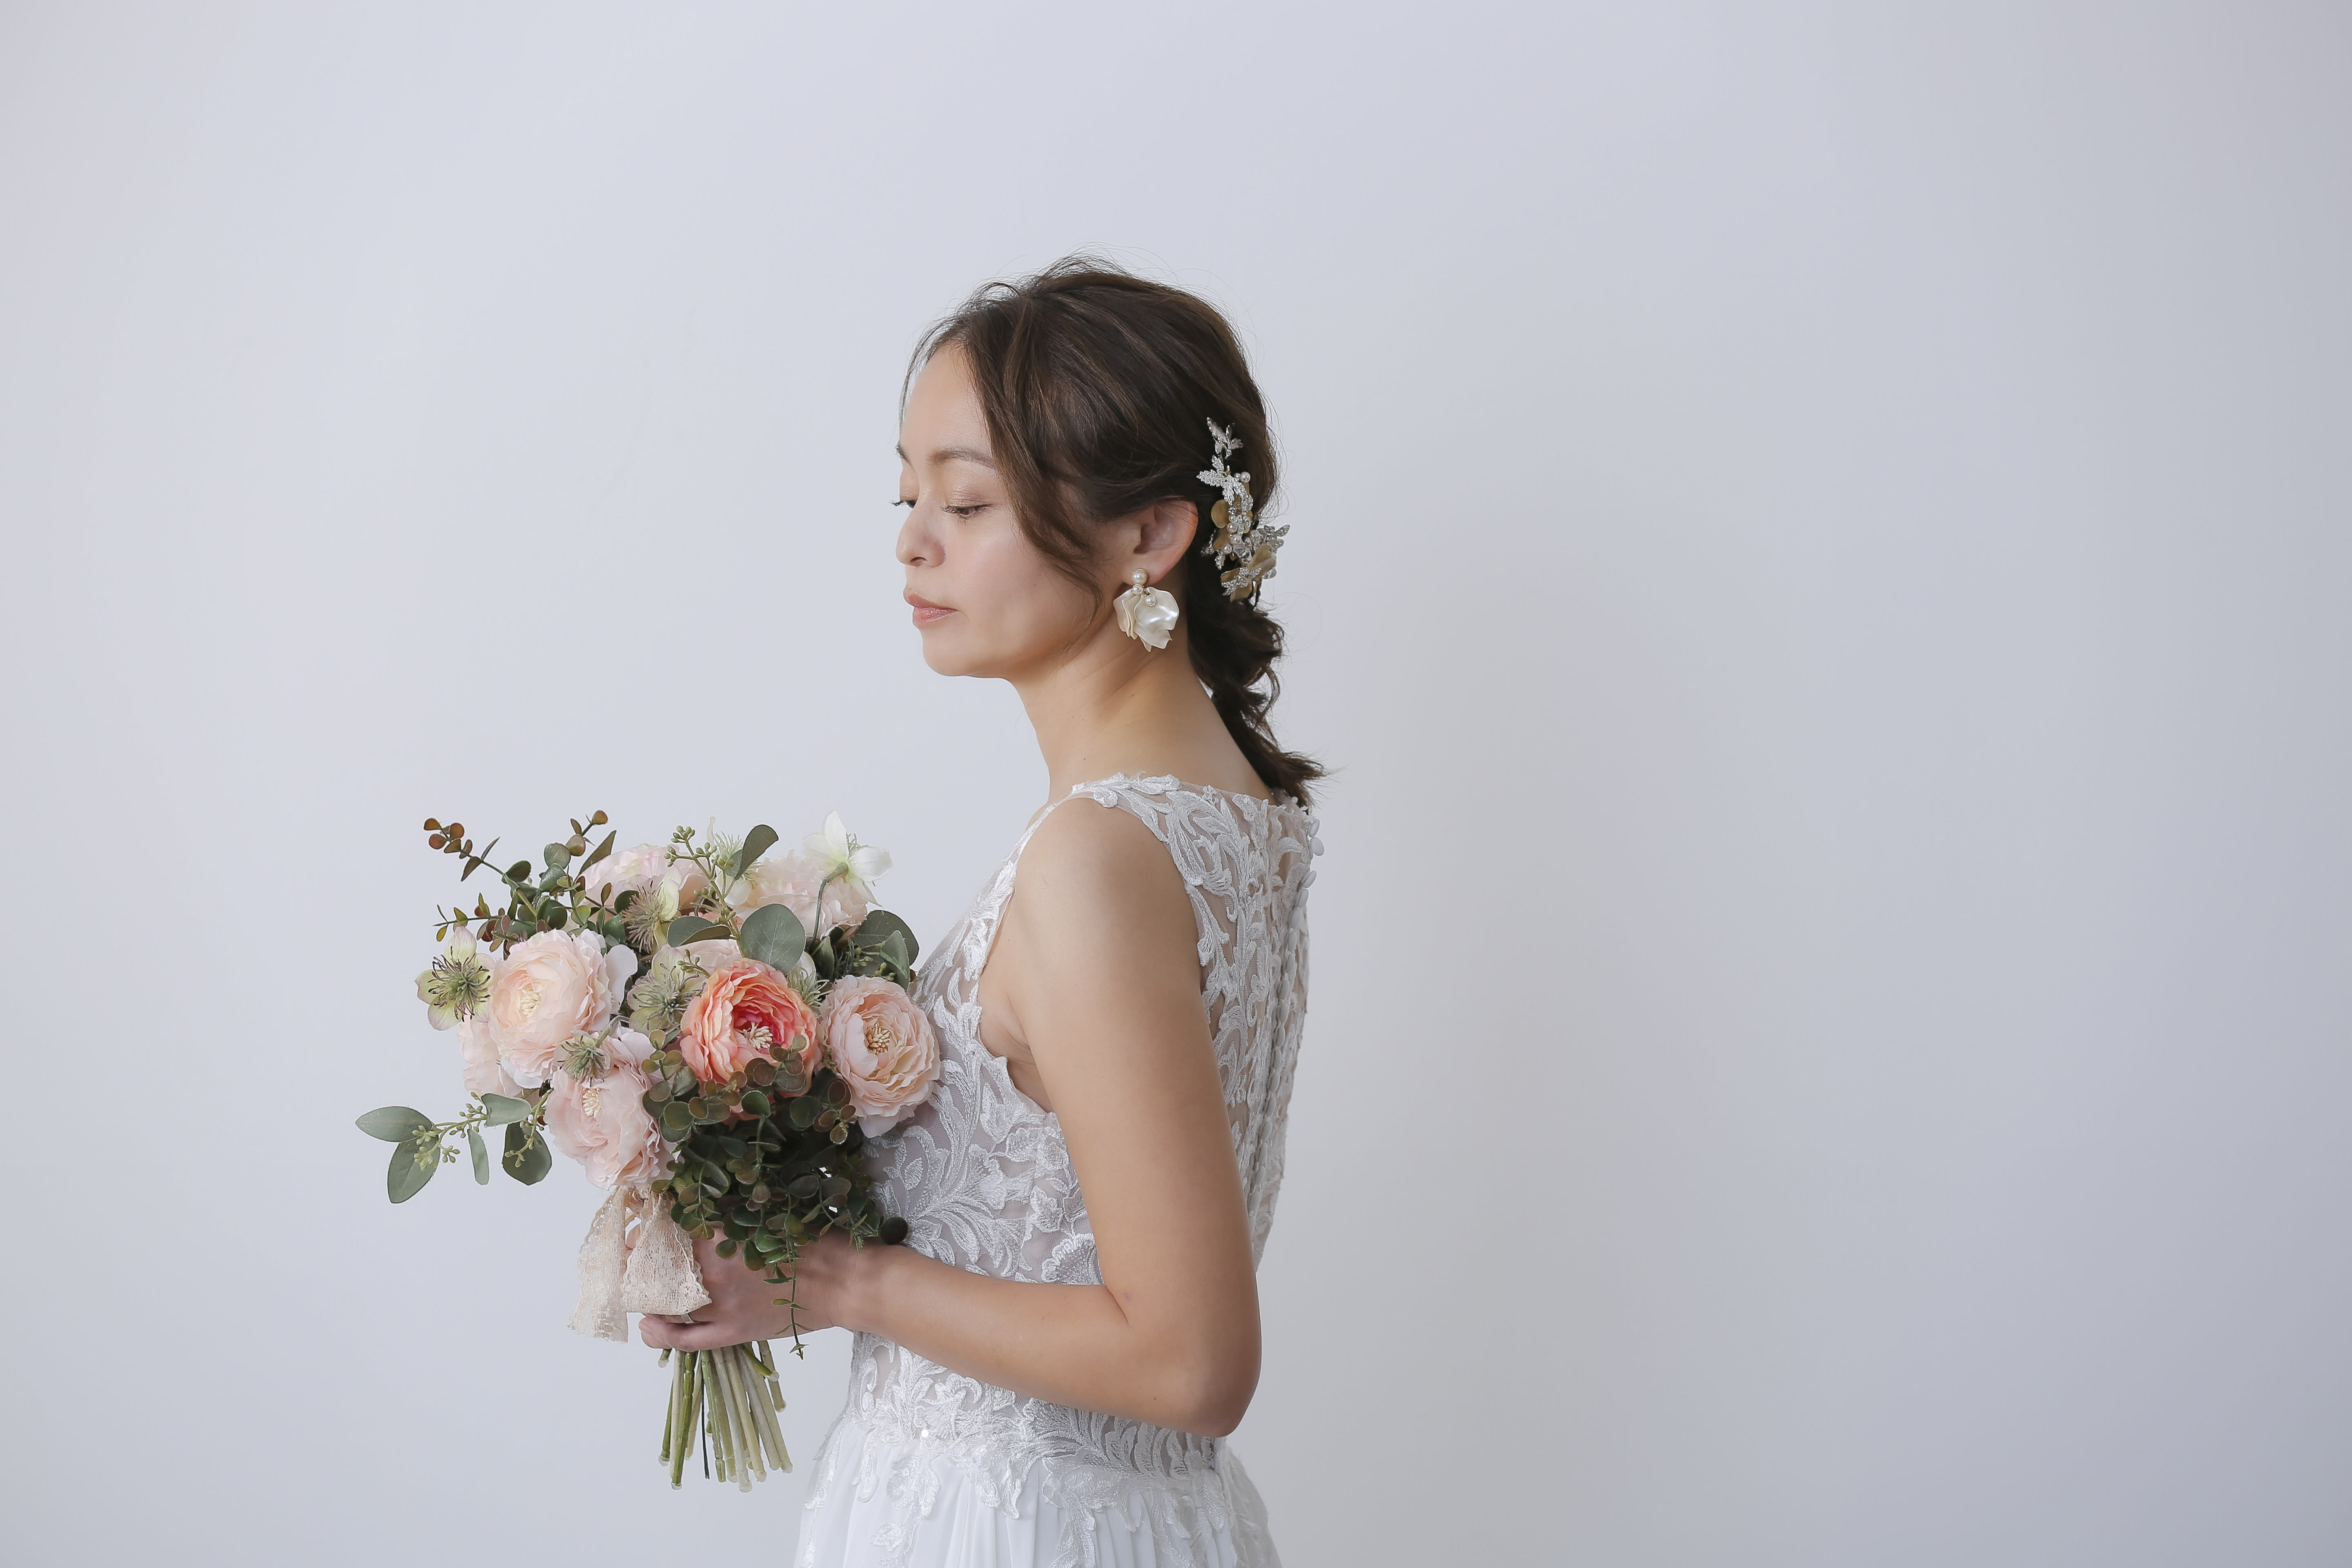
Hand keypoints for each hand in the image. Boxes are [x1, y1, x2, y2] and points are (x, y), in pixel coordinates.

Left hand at [637, 1228, 881, 1352]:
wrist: (846, 1282)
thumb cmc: (816, 1241)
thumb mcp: (771, 1209)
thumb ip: (731, 1205)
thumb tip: (697, 1195)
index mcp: (723, 1238)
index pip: (666, 1229)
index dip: (647, 1223)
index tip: (641, 1217)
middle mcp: (714, 1275)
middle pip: (656, 1267)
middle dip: (637, 1256)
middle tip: (631, 1247)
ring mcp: (721, 1308)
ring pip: (664, 1303)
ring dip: (645, 1292)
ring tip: (637, 1281)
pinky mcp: (732, 1333)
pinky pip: (685, 1340)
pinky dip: (660, 1334)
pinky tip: (647, 1324)